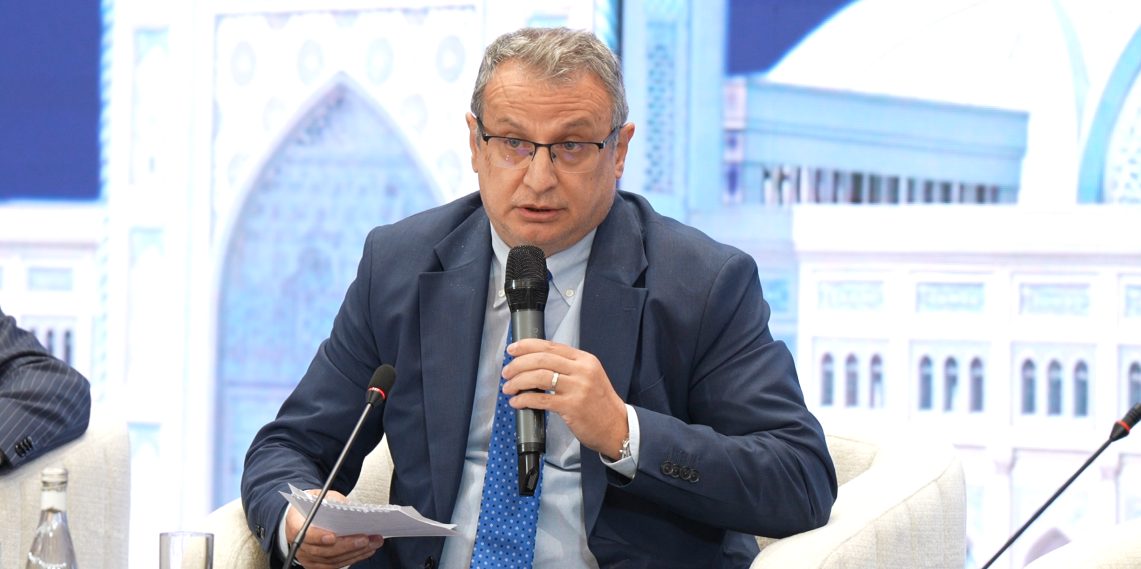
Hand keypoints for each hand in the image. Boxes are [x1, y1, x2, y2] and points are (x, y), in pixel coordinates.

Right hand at [284, 489, 382, 568]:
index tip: (333, 537)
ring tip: (373, 543)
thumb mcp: (319, 495)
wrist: (300, 517)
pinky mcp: (317, 563)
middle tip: (365, 539)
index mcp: (295, 523)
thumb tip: (349, 508)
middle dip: (347, 545)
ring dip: (355, 553)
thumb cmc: (310, 506)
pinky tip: (366, 550)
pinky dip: (353, 558)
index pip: (305, 534)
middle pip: (322, 550)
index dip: (319, 537)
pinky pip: (336, 564)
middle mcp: (300, 544)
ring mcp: (308, 556)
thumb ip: (332, 500)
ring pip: (332, 560)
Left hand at [502, 339, 627, 458]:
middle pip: (542, 359)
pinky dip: (524, 400)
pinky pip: (541, 400)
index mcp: (585, 360)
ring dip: (518, 381)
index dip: (527, 346)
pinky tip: (518, 402)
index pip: (551, 346)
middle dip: (518, 364)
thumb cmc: (600, 404)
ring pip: (539, 377)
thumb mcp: (589, 376)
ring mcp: (578, 389)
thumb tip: (536, 364)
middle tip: (507, 372)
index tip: (513, 350)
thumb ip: (568, 367)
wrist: (617, 427)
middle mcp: (582, 371)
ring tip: (509, 387)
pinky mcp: (572, 407)